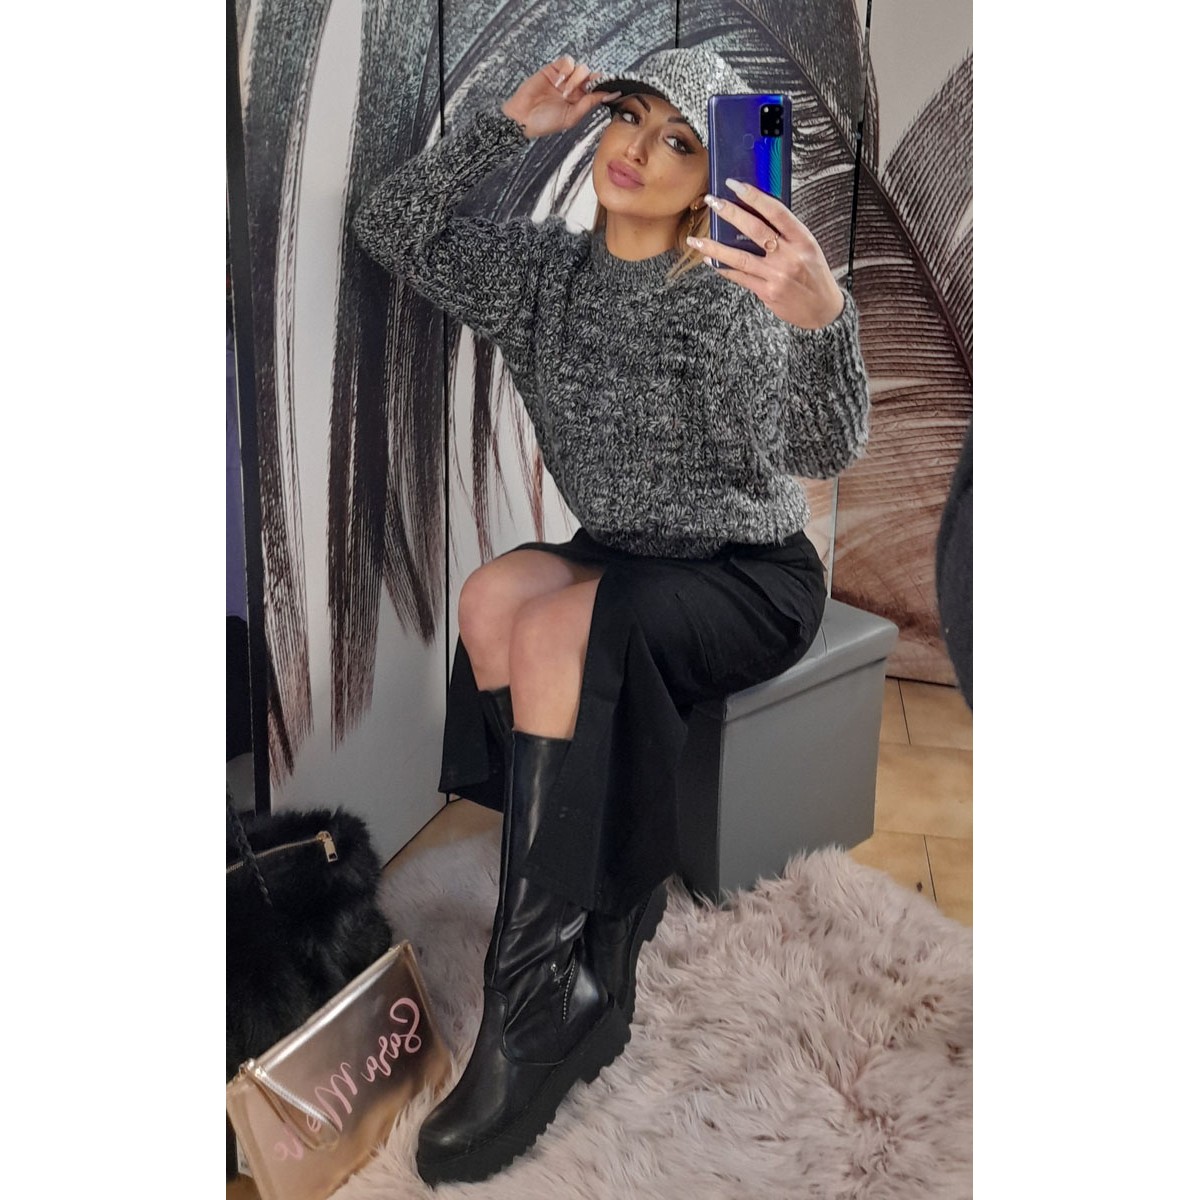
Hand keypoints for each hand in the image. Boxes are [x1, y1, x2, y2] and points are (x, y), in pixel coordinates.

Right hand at [501, 55, 620, 139]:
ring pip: (581, 68)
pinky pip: (567, 62)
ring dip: (576, 79)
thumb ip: (588, 104)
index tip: (613, 88)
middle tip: (584, 90)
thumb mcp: (571, 117)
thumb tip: (606, 95)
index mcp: (580, 102)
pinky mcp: (553, 70)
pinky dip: (566, 69)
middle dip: (590, 82)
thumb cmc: (544, 122)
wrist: (523, 118)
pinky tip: (559, 81)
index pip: (597, 89)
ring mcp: (564, 78)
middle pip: (591, 76)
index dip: (605, 87)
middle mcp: (574, 89)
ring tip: (565, 92)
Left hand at [687, 179, 844, 329]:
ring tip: (695, 239)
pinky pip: (740, 277)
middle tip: (711, 200)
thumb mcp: (808, 247)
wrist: (823, 309)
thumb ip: (786, 232)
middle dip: (730, 213)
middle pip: (755, 230)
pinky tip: (710, 261)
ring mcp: (777, 275)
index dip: (754, 196)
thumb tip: (757, 213)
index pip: (776, 211)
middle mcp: (789, 256)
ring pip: (740, 257)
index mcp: (802, 239)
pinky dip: (723, 268)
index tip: (735, 185)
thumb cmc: (814, 274)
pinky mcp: (766, 292)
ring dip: (714, 247)